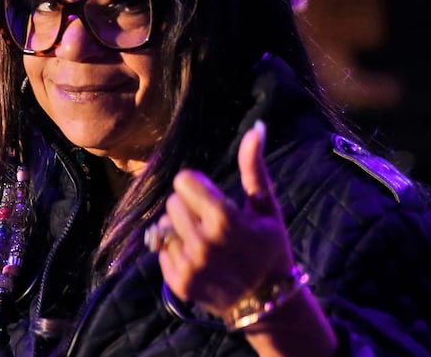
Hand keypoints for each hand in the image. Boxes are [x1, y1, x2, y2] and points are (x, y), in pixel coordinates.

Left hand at [155, 121, 295, 316]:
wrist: (269, 302)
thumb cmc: (269, 248)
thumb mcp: (265, 208)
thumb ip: (254, 168)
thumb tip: (256, 128)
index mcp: (225, 220)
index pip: (184, 181)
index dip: (198, 186)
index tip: (213, 198)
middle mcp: (205, 244)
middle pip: (173, 202)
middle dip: (190, 207)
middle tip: (213, 224)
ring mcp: (191, 266)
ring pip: (164, 225)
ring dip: (181, 229)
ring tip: (207, 243)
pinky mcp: (179, 283)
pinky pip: (161, 250)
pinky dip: (176, 252)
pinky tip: (200, 261)